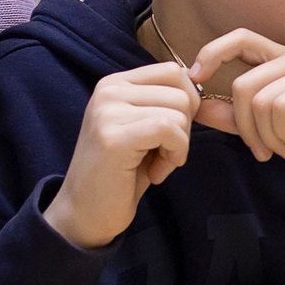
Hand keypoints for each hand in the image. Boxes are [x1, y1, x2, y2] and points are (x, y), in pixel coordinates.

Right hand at [42, 63, 198, 248]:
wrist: (85, 213)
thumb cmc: (122, 172)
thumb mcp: (144, 126)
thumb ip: (164, 102)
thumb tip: (199, 83)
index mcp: (115, 83)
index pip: (173, 71)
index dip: (188, 104)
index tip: (171, 134)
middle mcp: (108, 90)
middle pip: (181, 92)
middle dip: (185, 129)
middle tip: (162, 156)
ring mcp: (107, 111)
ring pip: (179, 112)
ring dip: (179, 146)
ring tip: (155, 165)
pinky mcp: (113, 137)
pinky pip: (169, 129)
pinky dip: (175, 154)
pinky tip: (156, 173)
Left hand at [187, 28, 284, 180]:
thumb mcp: (272, 131)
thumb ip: (237, 117)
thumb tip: (197, 107)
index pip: (242, 38)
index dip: (213, 52)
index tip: (195, 77)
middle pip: (242, 84)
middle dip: (245, 126)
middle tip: (265, 150)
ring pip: (259, 100)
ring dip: (267, 136)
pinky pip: (279, 109)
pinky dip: (282, 136)